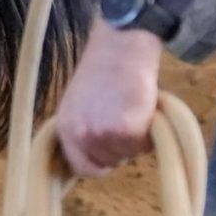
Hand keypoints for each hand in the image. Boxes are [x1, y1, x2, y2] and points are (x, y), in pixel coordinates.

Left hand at [52, 20, 162, 178]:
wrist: (120, 48)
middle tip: (126, 122)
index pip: (81, 168)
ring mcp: (103, 133)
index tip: (111, 154)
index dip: (100, 163)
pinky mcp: (127, 129)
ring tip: (133, 110)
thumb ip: (84, 129)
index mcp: (65, 128)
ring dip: (136, 139)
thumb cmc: (103, 72)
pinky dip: (149, 132)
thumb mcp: (80, 105)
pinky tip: (143, 109)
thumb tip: (96, 155)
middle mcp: (80, 134)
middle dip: (120, 149)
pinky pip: (145, 145)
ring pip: (129, 154)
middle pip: (109, 163)